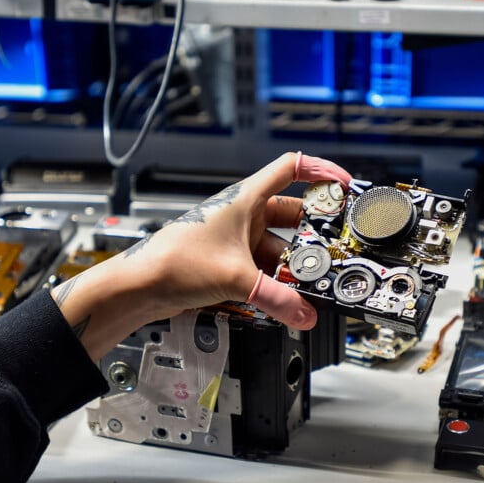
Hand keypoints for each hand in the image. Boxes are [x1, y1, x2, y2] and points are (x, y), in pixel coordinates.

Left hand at [51, 152, 351, 360]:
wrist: (139, 287)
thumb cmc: (174, 261)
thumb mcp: (235, 278)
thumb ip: (276, 299)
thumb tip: (305, 314)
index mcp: (245, 199)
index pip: (290, 168)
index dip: (321, 171)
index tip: (344, 186)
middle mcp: (243, 215)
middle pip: (292, 215)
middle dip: (313, 234)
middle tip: (333, 250)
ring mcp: (237, 239)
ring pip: (278, 246)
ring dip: (293, 266)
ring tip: (309, 285)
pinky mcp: (230, 261)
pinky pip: (264, 267)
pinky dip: (276, 281)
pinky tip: (285, 299)